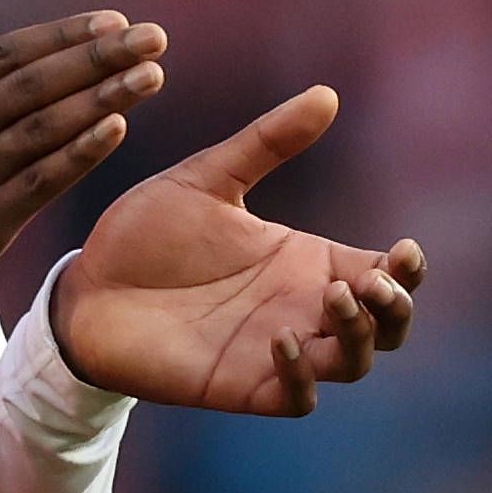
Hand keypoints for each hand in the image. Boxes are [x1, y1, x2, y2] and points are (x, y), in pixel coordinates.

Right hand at [0, 0, 165, 324]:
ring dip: (101, 100)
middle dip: (97, 59)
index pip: (4, 55)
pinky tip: (118, 128)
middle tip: (153, 38)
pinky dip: (79, 155)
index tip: (114, 21)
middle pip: (30, 86)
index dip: (62, 36)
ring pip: (40, 132)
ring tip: (150, 76)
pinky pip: (37, 185)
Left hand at [47, 87, 422, 418]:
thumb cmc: (146, 234)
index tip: (404, 250)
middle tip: (372, 282)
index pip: (382, 273)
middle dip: (396, 308)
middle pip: (386, 327)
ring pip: (353, 363)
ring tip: (337, 298)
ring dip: (359, 336)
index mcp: (304, 260)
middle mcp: (299, 308)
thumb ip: (267, 142)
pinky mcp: (241, 386)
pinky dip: (303, 375)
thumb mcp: (209, 178)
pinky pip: (298, 399)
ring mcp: (275, 351)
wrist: (84, 287)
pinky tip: (282, 339)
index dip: (407, 270)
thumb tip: (327, 94)